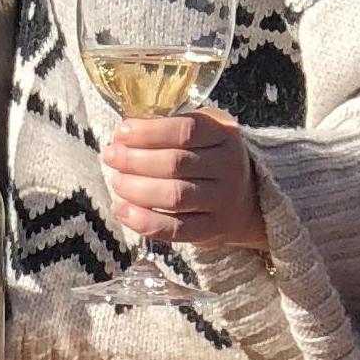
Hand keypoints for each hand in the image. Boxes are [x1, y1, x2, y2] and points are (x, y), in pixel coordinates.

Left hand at [102, 109, 265, 252]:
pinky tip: (122, 211)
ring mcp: (223, 201)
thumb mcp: (202, 133)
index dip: (150, 131)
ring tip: (117, 182)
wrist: (248, 200)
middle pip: (176, 163)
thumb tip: (123, 135)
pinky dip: (145, 222)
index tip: (121, 132)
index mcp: (224, 135)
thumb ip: (169, 129)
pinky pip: (176, 229)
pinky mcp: (213, 230)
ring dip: (137, 189)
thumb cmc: (209, 158)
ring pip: (175, 196)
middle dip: (136, 160)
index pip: (186, 130)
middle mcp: (229, 167)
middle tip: (111, 156)